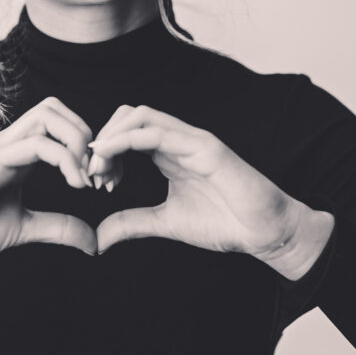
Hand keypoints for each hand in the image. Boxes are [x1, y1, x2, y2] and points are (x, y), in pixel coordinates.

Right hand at [0, 97, 96, 274]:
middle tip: (98, 176)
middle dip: (87, 135)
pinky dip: (64, 159)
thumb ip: (58, 228)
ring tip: (85, 178)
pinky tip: (73, 184)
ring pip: (47, 115)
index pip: (59, 124)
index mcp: (17, 154)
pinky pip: (35, 144)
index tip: (102, 182)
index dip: (88, 147)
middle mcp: (8, 144)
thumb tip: (94, 240)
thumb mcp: (23, 229)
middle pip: (55, 108)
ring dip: (77, 142)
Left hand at [89, 105, 333, 278]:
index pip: (126, 132)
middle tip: (92, 173)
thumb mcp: (165, 222)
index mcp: (167, 153)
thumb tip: (97, 239)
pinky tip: (109, 156)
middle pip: (128, 116)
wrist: (263, 232)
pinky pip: (159, 132)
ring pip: (140, 116)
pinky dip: (127, 139)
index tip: (93, 180)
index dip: (103, 151)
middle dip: (103, 139)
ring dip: (111, 137)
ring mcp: (191, 140)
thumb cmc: (223, 223)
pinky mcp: (205, 147)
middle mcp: (178, 140)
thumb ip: (132, 224)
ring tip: (98, 167)